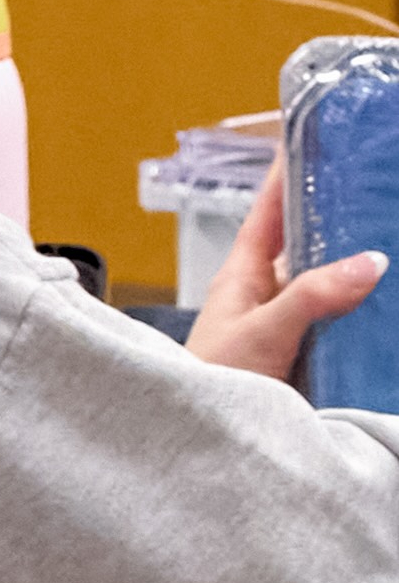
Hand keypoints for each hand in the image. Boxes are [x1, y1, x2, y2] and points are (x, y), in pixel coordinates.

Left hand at [199, 154, 386, 385]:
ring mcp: (290, 324)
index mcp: (243, 276)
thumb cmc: (212, 383)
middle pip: (311, 246)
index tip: (312, 140)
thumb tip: (371, 260)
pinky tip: (394, 302)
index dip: (288, 176)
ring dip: (362, 269)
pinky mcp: (310, 354)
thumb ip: (312, 298)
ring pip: (333, 284)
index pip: (268, 213)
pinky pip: (345, 322)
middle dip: (345, 220)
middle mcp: (268, 294)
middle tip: (383, 193)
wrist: (203, 443)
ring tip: (397, 239)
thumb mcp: (261, 333)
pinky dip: (369, 310)